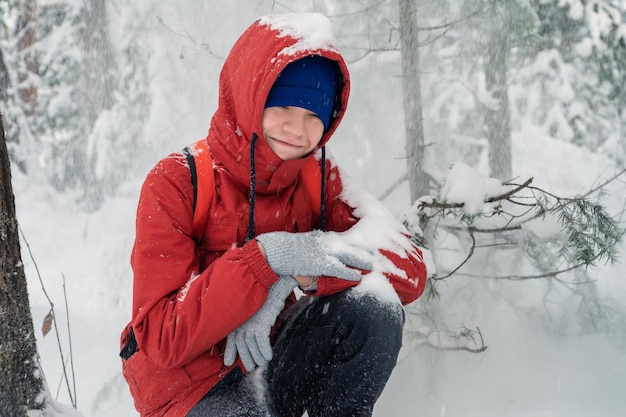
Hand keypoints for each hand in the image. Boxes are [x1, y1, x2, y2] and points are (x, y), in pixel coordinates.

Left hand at [223, 276, 296, 370]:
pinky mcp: (261, 322)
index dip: (229, 350)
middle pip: (241, 344)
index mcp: (237, 315)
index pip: (231, 336)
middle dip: (245, 358)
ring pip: (251, 345)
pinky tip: (269, 357)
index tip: (228, 362)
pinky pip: (262, 341)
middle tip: (250, 368)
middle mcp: (241, 320)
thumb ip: (250, 316)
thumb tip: (253, 326)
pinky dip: (265, 350)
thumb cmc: (266, 290)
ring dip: (257, 357)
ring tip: (261, 365)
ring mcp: (250, 322)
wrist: (274, 279)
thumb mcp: (253, 304)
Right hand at [256, 230, 372, 280]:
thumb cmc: (284, 251)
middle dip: (361, 249)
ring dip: (360, 260)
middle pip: (348, 245)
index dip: (350, 244)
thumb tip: (313, 260)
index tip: (359, 245)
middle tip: (373, 253)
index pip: (339, 240)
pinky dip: (350, 273)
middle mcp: (324, 243)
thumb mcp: (299, 246)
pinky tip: (358, 277)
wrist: (276, 252)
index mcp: (319, 238)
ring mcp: (324, 253)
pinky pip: (340, 269)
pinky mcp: (322, 264)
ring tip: (371, 265)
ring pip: (348, 255)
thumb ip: (309, 249)